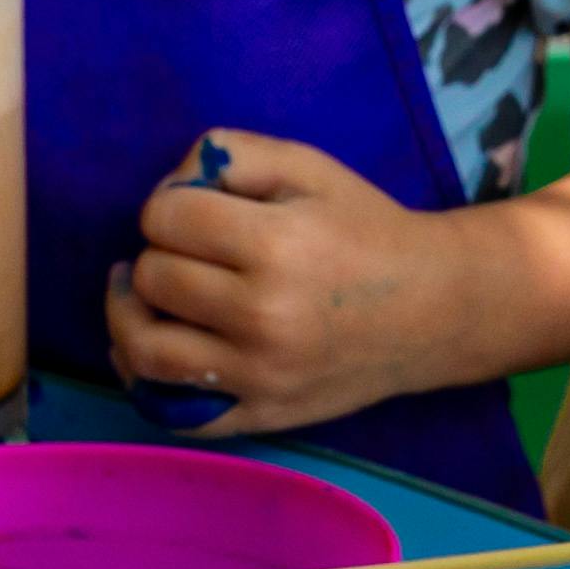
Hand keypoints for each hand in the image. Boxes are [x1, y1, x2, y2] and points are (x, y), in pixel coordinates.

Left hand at [109, 130, 467, 434]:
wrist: (437, 310)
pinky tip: (153, 350)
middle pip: (152, 278)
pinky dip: (146, 381)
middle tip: (191, 254)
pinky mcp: (263, 414)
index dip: (169, 204)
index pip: (163, 218)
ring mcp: (261, 375)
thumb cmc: (368, 230)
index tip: (196, 212)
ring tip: (144, 298)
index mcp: (277, 245)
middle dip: (160, 255)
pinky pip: (173, 410)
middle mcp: (265, 316)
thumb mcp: (309, 166)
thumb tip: (171, 186)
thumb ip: (231, 154)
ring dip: (132, 316)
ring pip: (144, 348)